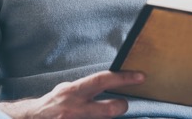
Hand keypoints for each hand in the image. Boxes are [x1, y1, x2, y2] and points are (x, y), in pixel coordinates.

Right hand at [0, 71, 143, 118]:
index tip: (141, 76)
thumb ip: (83, 88)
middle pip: (109, 109)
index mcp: (74, 92)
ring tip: (103, 112)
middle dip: (121, 106)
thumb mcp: (65, 90)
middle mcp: (76, 108)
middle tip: (124, 103)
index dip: (123, 78)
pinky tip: (94, 117)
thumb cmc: (50, 104)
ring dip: (107, 117)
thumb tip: (104, 83)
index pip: (103, 80)